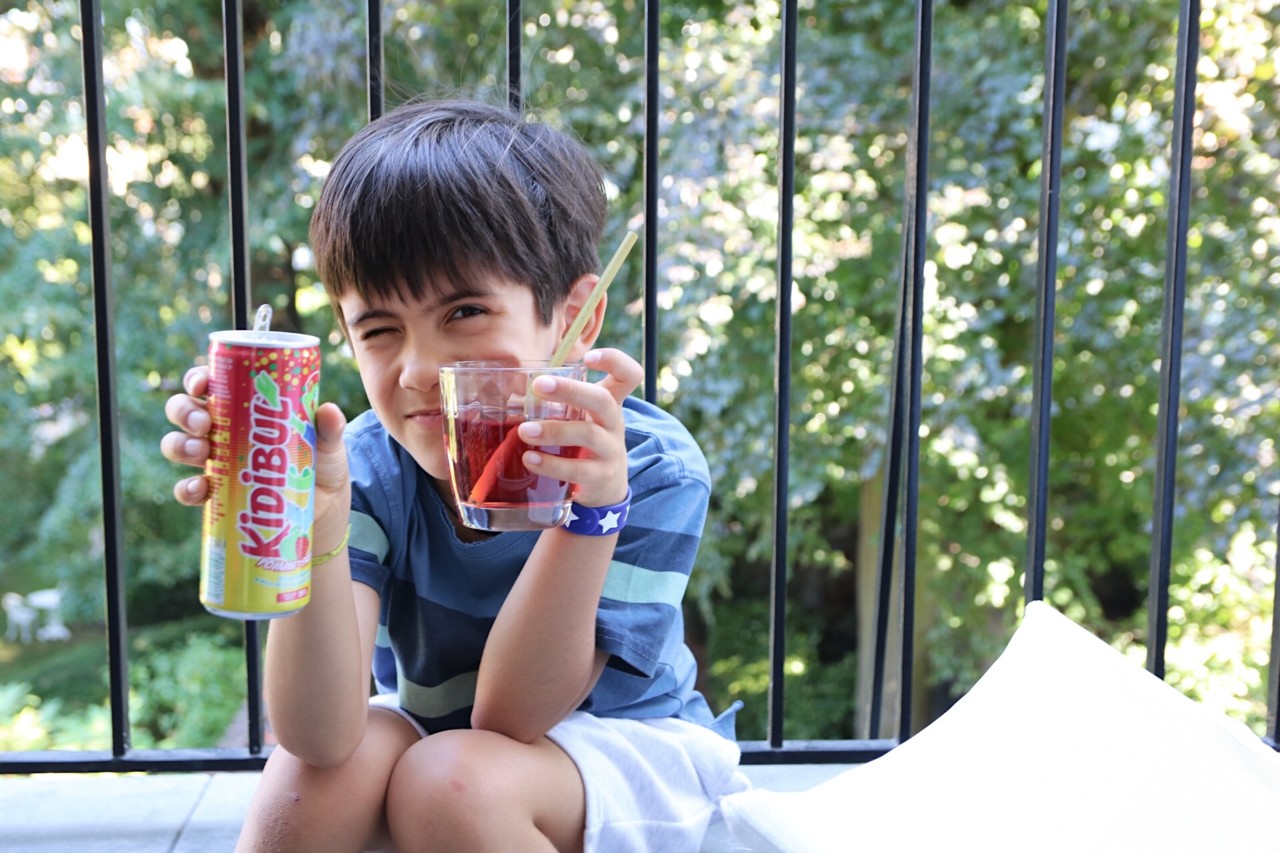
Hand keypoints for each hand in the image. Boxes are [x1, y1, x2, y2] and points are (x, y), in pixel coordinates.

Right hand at [160, 365, 351, 528]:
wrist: (323, 507)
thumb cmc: (320, 462)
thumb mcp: (327, 443)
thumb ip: (329, 428)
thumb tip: (329, 411)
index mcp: (243, 406)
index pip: (211, 384)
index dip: (198, 379)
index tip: (202, 384)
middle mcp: (222, 430)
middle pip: (185, 410)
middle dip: (185, 412)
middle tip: (204, 422)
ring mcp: (215, 461)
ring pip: (178, 445)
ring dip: (180, 446)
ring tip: (201, 452)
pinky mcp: (216, 493)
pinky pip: (188, 490)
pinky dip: (187, 489)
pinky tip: (200, 489)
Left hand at [517, 348, 640, 507]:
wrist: (605, 487)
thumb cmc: (586, 442)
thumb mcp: (585, 417)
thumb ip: (563, 401)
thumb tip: (515, 388)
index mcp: (611, 403)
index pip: (629, 374)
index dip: (614, 360)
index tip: (588, 357)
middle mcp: (614, 424)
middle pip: (603, 400)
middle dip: (571, 390)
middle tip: (538, 385)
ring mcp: (610, 451)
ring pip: (588, 435)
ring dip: (553, 430)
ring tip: (524, 431)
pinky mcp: (600, 477)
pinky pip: (577, 470)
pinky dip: (551, 464)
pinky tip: (530, 459)